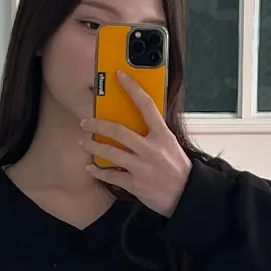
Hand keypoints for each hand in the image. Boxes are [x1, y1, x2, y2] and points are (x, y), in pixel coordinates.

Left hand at [80, 71, 191, 217]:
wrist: (187, 195)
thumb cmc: (177, 169)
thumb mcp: (170, 144)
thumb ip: (154, 132)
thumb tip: (137, 120)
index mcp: (162, 135)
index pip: (146, 105)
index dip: (132, 88)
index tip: (119, 76)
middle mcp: (150, 149)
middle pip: (118, 131)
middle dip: (97, 125)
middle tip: (85, 122)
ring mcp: (141, 167)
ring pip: (110, 153)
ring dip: (93, 147)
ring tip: (83, 142)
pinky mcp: (135, 184)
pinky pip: (111, 175)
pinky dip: (98, 171)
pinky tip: (91, 167)